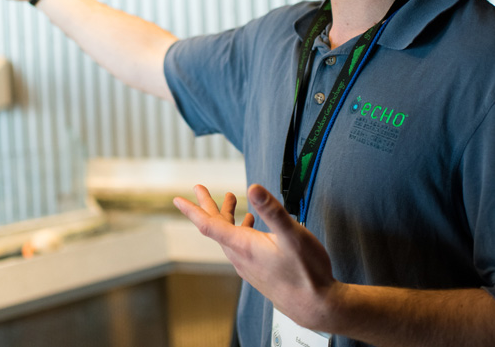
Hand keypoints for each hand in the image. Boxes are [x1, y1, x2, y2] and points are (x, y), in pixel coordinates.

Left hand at [173, 184, 340, 331]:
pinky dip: (240, 229)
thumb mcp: (292, 234)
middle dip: (208, 205)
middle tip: (200, 188)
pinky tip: (252, 225)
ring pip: (229, 236)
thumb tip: (253, 188)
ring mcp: (248, 264)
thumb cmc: (306, 273)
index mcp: (243, 246)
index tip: (178, 199)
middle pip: (216, 227)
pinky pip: (240, 246)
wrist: (316, 306)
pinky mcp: (257, 270)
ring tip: (230, 200)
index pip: (209, 225)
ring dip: (227, 216)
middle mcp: (241, 256)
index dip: (192, 209)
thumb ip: (272, 210)